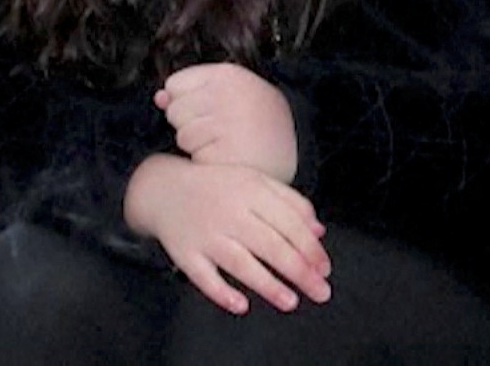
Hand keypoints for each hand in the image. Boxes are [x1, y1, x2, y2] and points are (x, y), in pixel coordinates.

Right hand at [123, 154, 331, 315]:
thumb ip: (291, 202)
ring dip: (268, 285)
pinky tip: (242, 306)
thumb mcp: (257, 182)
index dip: (310, 248)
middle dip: (299, 271)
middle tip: (320, 291)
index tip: (325, 269)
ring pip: (240, 264)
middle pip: (270, 246)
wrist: (164, 189)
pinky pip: (203, 277)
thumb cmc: (220, 187)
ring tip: (291, 302)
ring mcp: (206, 235)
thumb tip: (319, 231)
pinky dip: (221, 292)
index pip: (288, 223)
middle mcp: (230, 213)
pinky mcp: (184, 254)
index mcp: (252, 191)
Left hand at [157, 62, 298, 182]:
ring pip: (181, 133)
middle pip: (174, 108)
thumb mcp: (230, 96)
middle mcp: (228, 92)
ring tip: (224, 144)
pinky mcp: (224, 148)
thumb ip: (193, 91)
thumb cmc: (256, 124)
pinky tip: (225, 158)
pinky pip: (191, 153)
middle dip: (189, 122)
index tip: (210, 110)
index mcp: (229, 74)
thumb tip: (159, 96)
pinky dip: (203, 161)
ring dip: (195, 144)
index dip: (188, 100)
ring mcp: (226, 120)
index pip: (176, 83)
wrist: (293, 154)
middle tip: (220, 131)